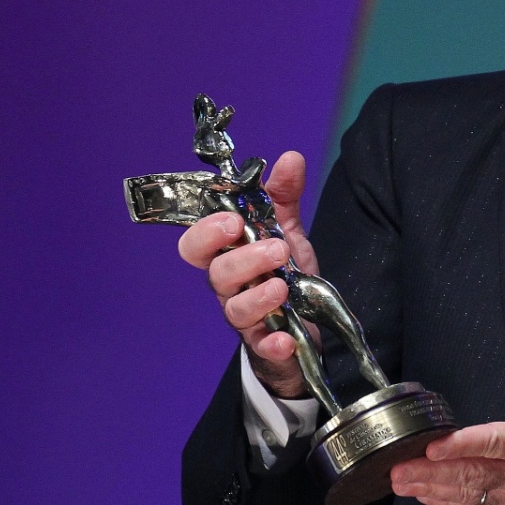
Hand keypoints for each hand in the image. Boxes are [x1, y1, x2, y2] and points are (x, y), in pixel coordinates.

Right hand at [176, 150, 317, 398]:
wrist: (308, 323)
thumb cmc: (284, 273)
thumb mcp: (286, 230)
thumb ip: (283, 197)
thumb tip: (290, 158)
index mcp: (228, 255)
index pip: (196, 244)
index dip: (206, 233)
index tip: (232, 221)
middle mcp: (230, 286)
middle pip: (217, 274)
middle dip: (243, 259)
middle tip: (275, 249)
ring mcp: (246, 317)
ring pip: (234, 309)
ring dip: (257, 296)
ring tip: (283, 286)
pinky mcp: (266, 343)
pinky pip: (262, 347)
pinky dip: (272, 343)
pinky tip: (285, 337)